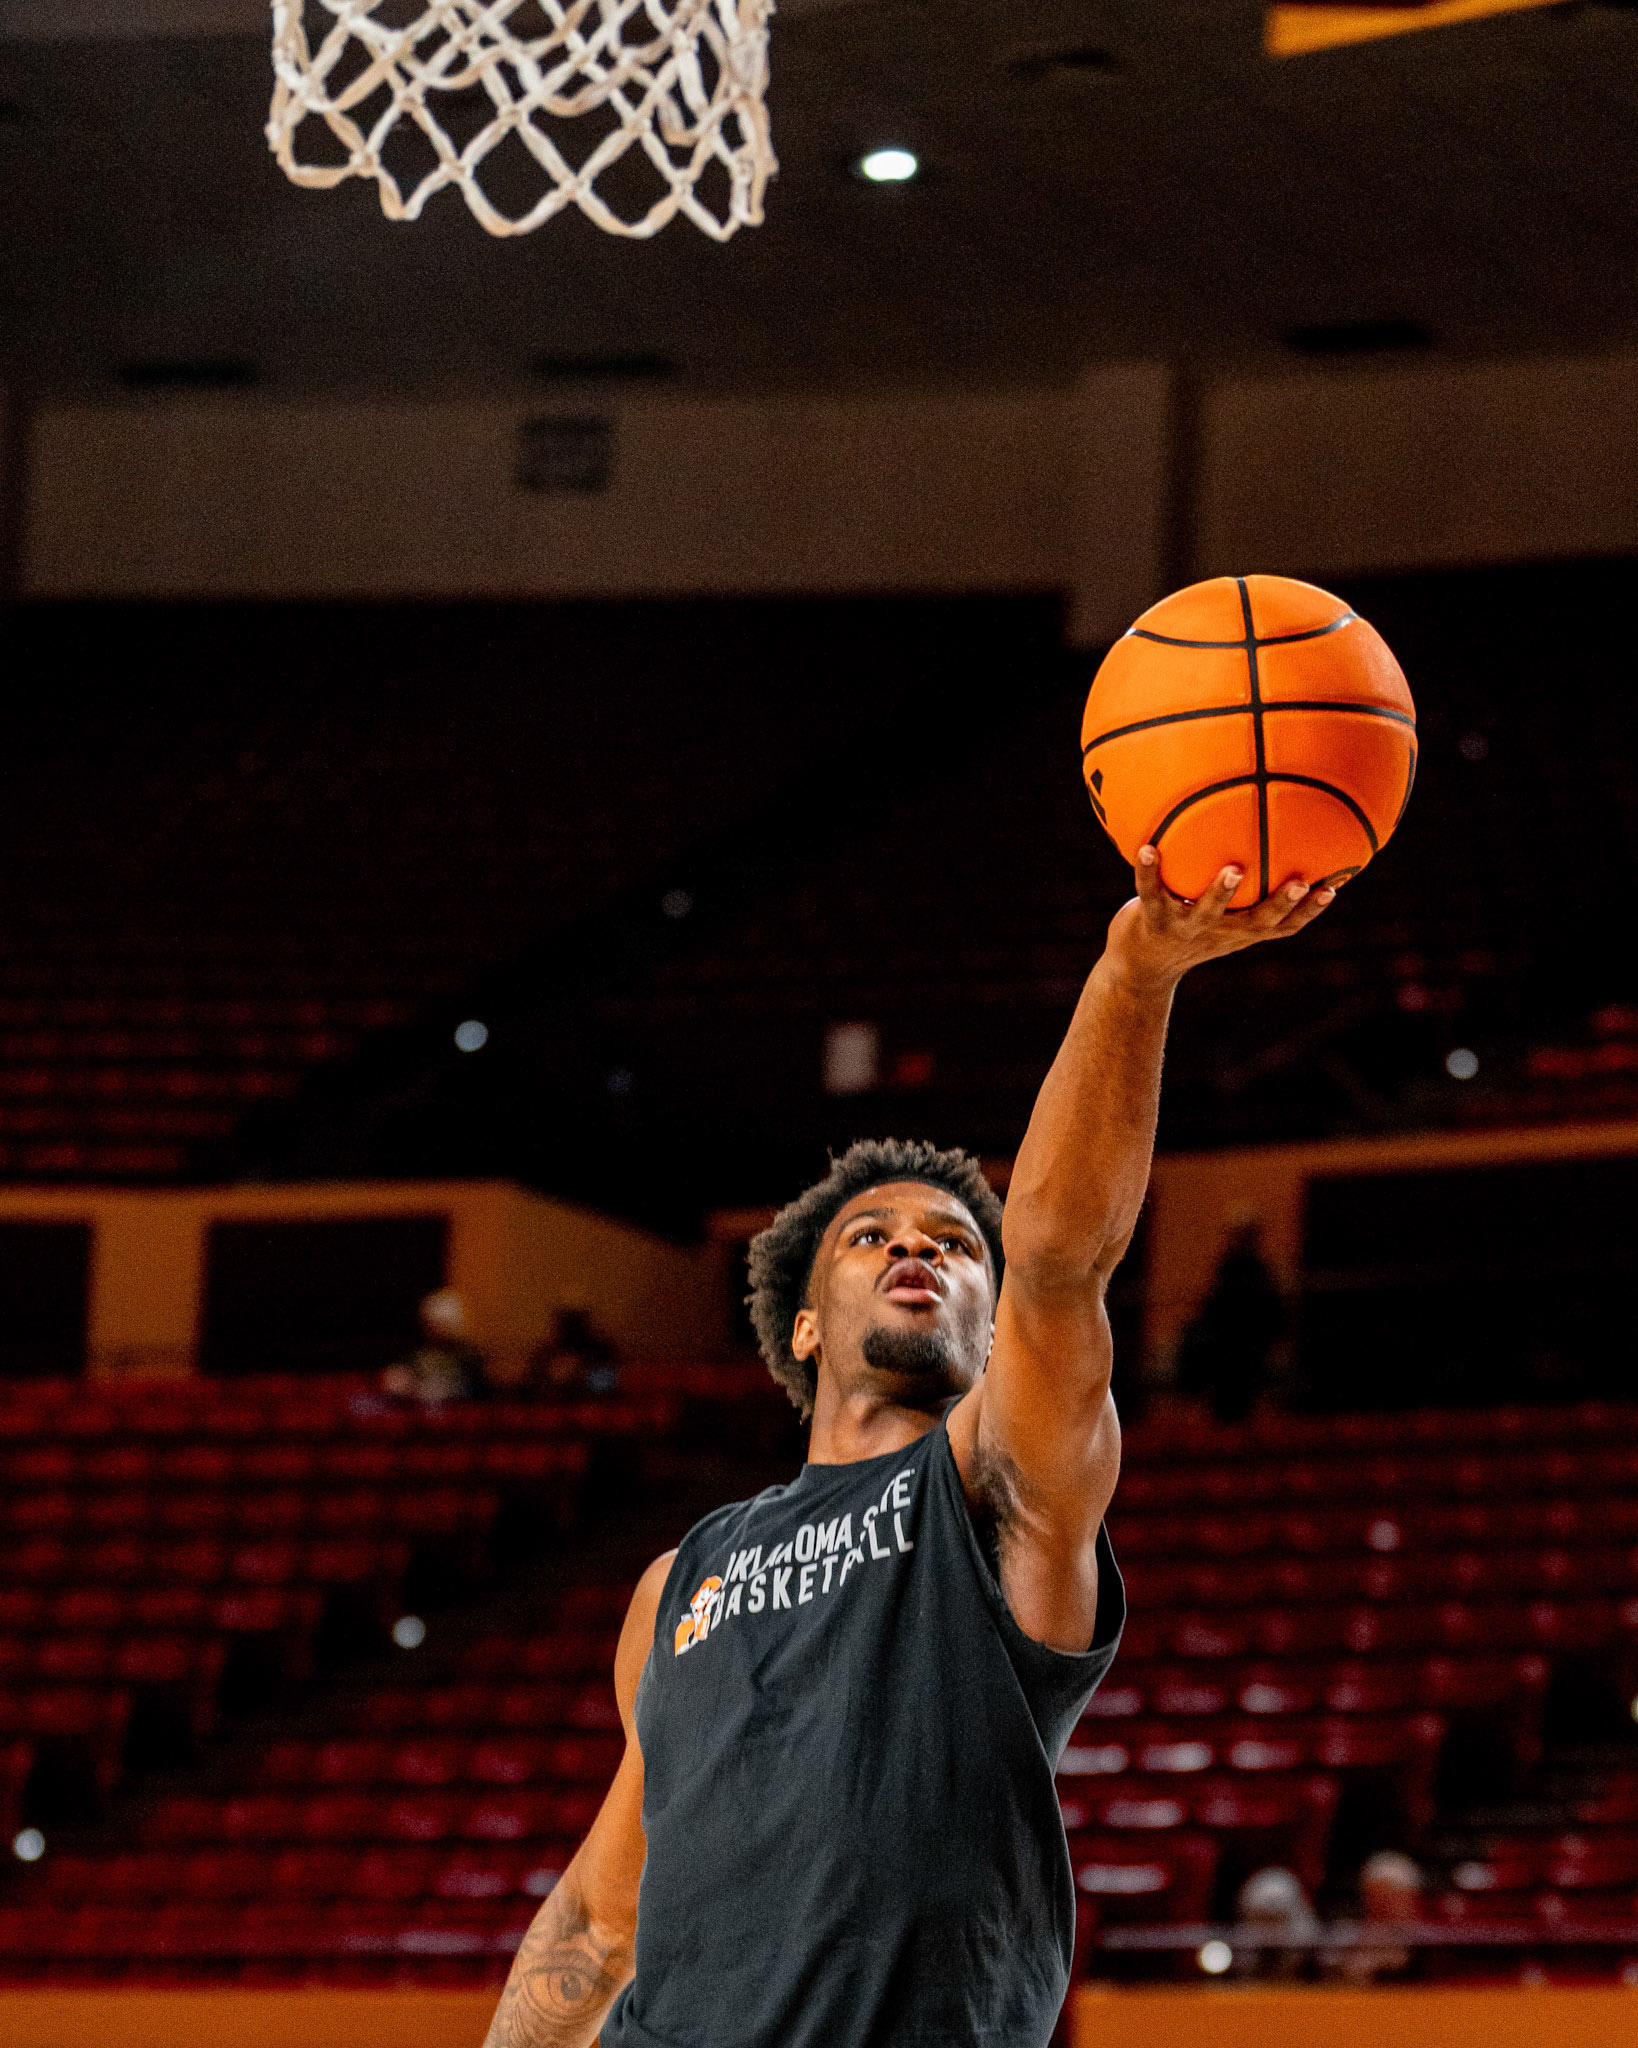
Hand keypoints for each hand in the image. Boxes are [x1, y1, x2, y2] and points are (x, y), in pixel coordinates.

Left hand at [1105, 847, 1335, 990]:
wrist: (1141, 967)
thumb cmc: (1189, 930)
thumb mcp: (1222, 917)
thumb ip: (1247, 894)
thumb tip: (1273, 845)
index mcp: (1240, 931)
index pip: (1283, 927)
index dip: (1309, 911)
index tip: (1333, 888)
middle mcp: (1218, 932)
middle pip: (1256, 923)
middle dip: (1281, 904)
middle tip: (1302, 882)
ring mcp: (1185, 927)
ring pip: (1205, 912)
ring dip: (1220, 893)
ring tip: (1234, 869)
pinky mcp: (1152, 919)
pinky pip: (1149, 892)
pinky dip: (1148, 871)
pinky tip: (1147, 847)